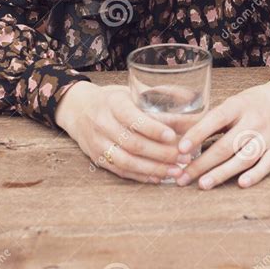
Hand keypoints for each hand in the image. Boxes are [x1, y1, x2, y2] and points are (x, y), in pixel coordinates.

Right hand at [55, 81, 191, 182]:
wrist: (78, 109)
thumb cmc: (113, 99)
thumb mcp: (130, 91)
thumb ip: (158, 97)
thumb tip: (192, 103)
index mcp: (113, 102)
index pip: (132, 117)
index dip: (152, 128)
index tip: (172, 136)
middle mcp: (102, 123)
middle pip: (132, 143)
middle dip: (161, 153)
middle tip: (183, 157)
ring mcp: (98, 143)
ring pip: (126, 161)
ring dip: (153, 169)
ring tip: (176, 171)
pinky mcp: (97, 158)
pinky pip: (120, 171)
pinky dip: (141, 176)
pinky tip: (158, 177)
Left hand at [173, 78, 269, 189]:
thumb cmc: (252, 103)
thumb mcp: (232, 103)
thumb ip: (210, 119)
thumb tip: (177, 130)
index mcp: (238, 105)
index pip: (215, 120)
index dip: (198, 134)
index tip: (181, 149)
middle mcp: (253, 121)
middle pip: (226, 145)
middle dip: (203, 163)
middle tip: (183, 176)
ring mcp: (267, 136)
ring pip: (244, 158)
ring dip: (223, 172)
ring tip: (203, 184)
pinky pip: (267, 165)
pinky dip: (255, 175)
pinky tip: (241, 184)